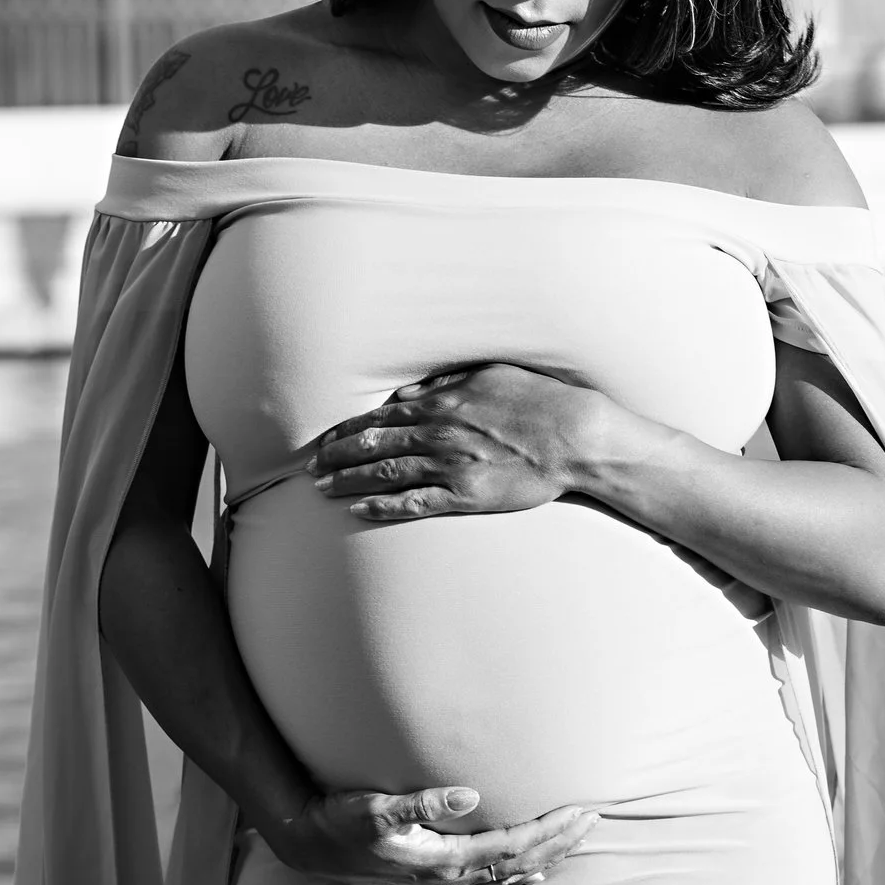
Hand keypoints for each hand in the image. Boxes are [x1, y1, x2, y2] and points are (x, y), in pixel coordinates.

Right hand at [263, 786, 600, 884]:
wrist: (307, 843)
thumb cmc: (340, 819)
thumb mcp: (375, 807)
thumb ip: (422, 801)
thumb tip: (470, 794)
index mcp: (442, 860)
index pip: (512, 846)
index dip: (549, 829)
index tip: (581, 810)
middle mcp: (447, 878)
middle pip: (519, 862)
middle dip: (559, 841)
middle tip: (595, 820)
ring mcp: (440, 882)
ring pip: (508, 873)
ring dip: (545, 855)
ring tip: (577, 839)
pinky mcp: (432, 878)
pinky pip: (487, 879)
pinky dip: (517, 872)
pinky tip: (533, 870)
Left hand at [307, 364, 616, 521]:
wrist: (575, 437)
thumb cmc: (538, 401)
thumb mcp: (490, 375)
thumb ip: (444, 382)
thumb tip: (406, 390)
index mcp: (442, 403)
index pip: (381, 416)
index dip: (347, 429)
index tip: (326, 437)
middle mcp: (438, 434)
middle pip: (373, 444)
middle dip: (336, 455)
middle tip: (310, 465)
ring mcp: (449, 466)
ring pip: (384, 473)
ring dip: (348, 480)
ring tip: (322, 486)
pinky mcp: (466, 495)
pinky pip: (414, 503)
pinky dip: (382, 506)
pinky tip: (358, 509)